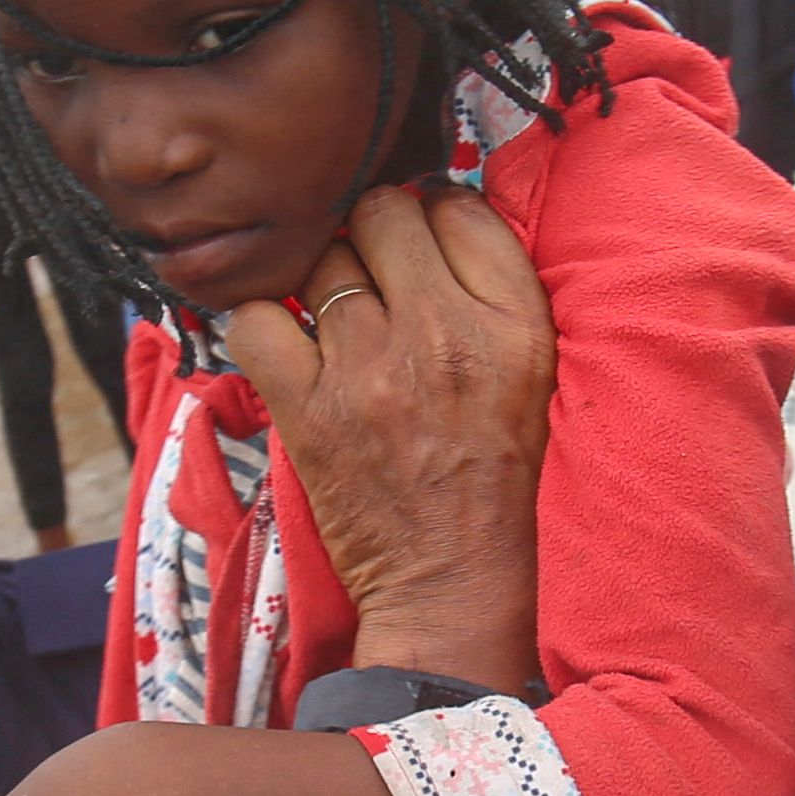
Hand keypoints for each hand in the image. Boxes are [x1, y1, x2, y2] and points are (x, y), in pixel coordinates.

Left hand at [225, 184, 552, 691]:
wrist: (459, 590)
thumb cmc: (505, 486)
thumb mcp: (538, 377)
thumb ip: (497, 296)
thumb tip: (435, 211)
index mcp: (516, 326)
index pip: (459, 205)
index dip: (432, 214)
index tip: (423, 246)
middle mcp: (445, 334)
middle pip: (383, 213)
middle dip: (374, 233)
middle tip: (376, 276)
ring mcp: (371, 369)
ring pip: (321, 259)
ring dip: (323, 279)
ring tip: (338, 322)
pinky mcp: (310, 410)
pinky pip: (256, 319)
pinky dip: (262, 324)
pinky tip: (288, 348)